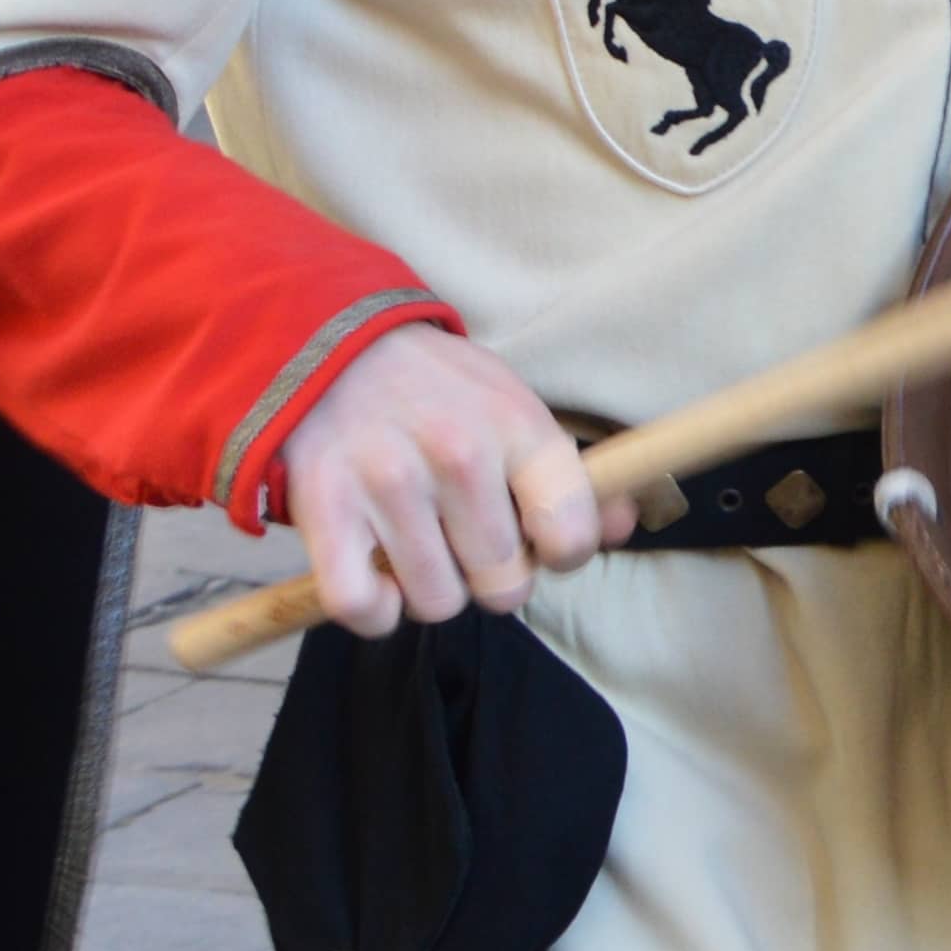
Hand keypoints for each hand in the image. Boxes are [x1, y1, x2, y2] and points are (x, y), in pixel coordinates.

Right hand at [283, 324, 634, 637]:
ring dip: (429, 589)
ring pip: (436, 604)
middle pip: (503, 586)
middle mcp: (458, 455)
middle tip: (464, 540)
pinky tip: (375, 575)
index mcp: (517, 426)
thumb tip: (624, 527)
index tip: (536, 539)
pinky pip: (363, 607)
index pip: (569, 536)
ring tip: (418, 545)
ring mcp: (389, 483)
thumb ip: (575, 474)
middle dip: (490, 577)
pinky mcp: (325, 507)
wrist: (330, 340)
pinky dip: (372, 610)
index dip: (559, 554)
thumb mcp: (514, 406)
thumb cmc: (436, 388)